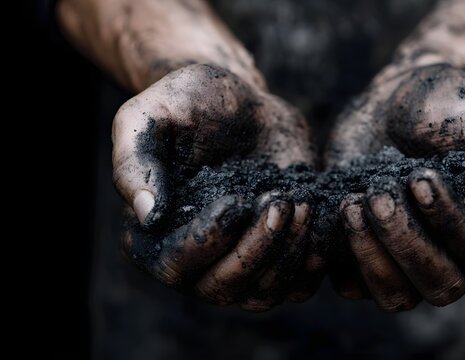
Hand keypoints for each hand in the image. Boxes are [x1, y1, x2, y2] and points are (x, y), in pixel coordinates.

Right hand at [115, 64, 315, 310]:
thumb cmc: (188, 104)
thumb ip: (134, 162)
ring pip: (264, 294)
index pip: (177, 267)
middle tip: (280, 201)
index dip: (209, 241)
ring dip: (290, 255)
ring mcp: (240, 262)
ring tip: (303, 202)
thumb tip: (148, 216)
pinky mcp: (278, 254)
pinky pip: (299, 284)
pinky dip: (314, 259)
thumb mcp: (149, 116)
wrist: (241, 102)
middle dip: (258, 250)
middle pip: (225, 290)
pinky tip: (320, 213)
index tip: (236, 199)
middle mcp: (196, 262)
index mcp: (154, 237)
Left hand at [325, 64, 464, 309]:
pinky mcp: (363, 252)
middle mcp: (451, 256)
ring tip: (351, 204)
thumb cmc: (456, 104)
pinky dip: (339, 259)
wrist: (399, 93)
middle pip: (439, 287)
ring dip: (371, 256)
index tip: (420, 177)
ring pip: (395, 296)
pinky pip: (351, 284)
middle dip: (405, 241)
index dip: (452, 225)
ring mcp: (404, 259)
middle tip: (378, 192)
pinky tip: (333, 210)